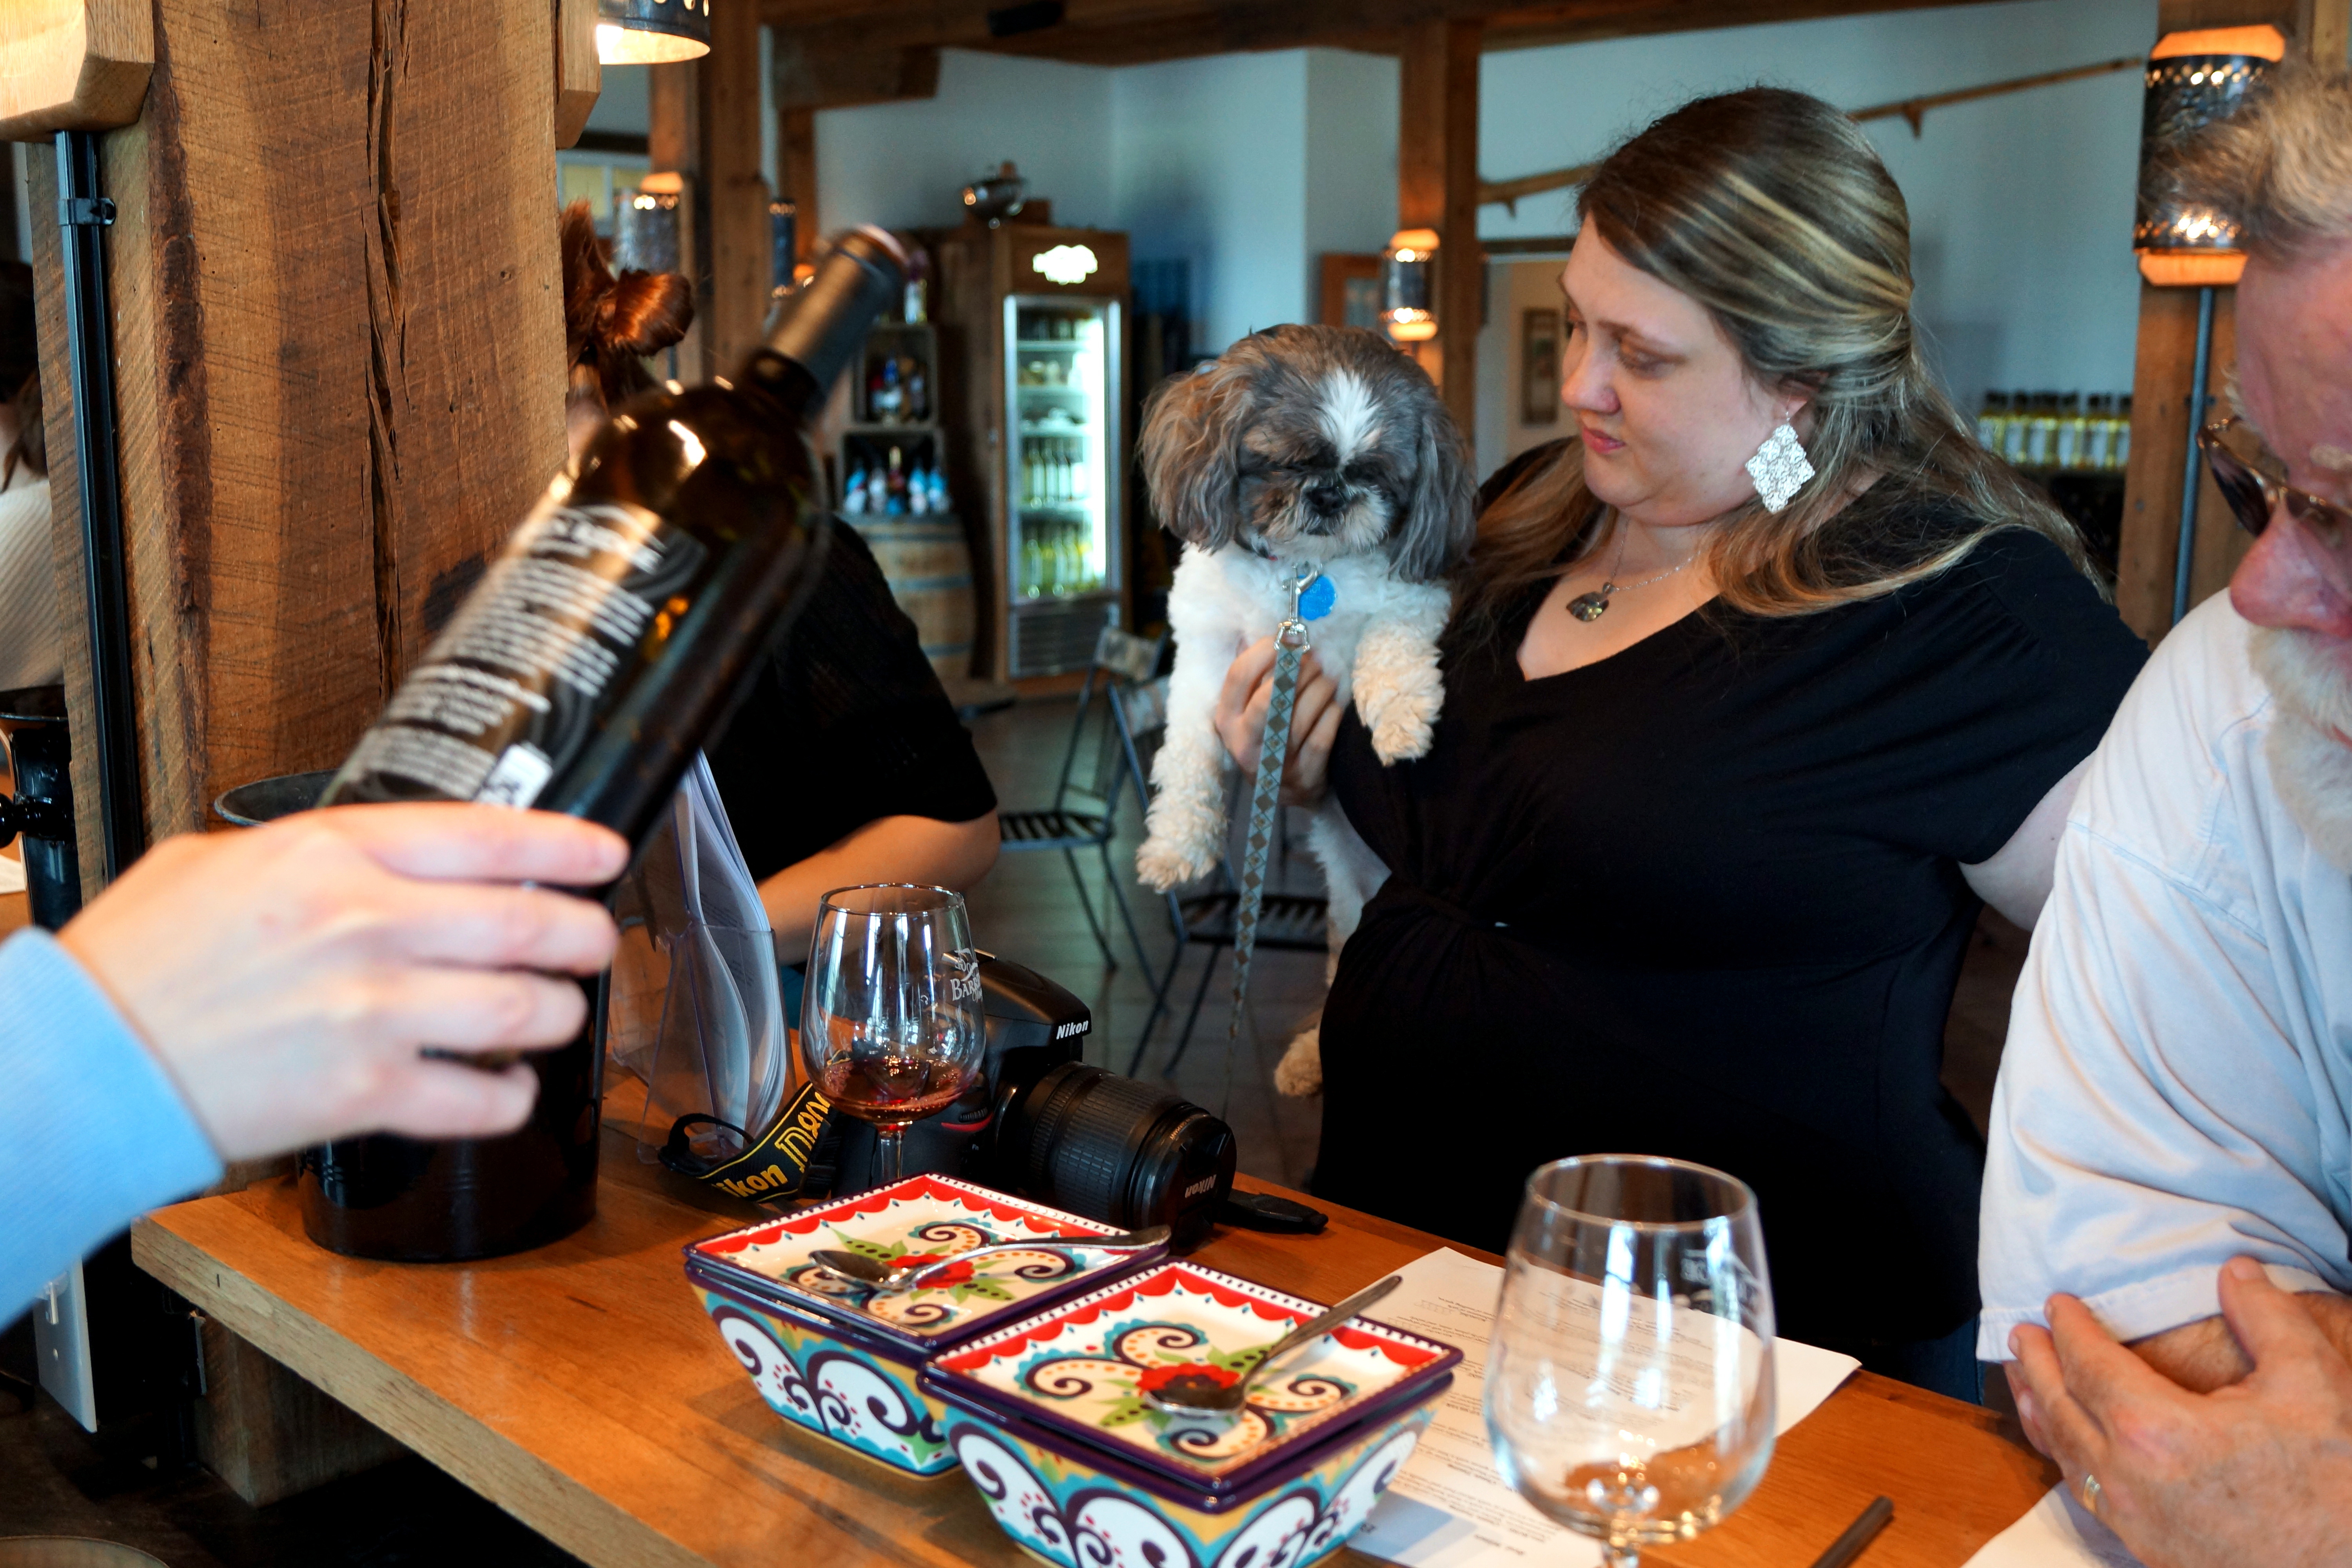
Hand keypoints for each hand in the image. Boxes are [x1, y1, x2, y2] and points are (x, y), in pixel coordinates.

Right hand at [60, 804, 627, 1160]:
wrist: (87, 1058)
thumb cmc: (143, 961)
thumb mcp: (220, 861)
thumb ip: (316, 852)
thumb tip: (393, 854)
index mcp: (331, 856)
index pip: (490, 837)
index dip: (568, 846)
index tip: (606, 854)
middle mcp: (365, 926)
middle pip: (531, 925)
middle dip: (586, 937)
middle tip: (594, 944)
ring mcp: (371, 1012)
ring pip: (526, 1010)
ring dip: (561, 1015)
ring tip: (558, 1014)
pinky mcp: (365, 1093)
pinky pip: (483, 1098)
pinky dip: (512, 1097)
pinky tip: (507, 1088)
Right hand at [1213, 637, 1340, 805]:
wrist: (1286, 791)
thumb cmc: (1268, 736)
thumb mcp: (1248, 710)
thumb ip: (1253, 676)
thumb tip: (1268, 634)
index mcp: (1226, 719)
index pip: (1239, 676)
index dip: (1265, 651)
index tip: (1287, 641)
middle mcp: (1243, 742)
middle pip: (1270, 698)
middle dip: (1298, 672)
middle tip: (1315, 660)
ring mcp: (1272, 762)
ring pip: (1299, 716)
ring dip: (1319, 689)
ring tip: (1329, 678)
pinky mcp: (1301, 775)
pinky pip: (1320, 738)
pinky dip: (1330, 716)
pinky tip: (1334, 705)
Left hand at [2007, 1258, 2351, 1567]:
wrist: (2349, 1567)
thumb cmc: (2334, 1482)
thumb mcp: (2312, 1384)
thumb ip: (2266, 1318)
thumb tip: (2236, 1270)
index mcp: (2156, 1431)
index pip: (2089, 1363)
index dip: (2070, 1327)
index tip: (2057, 1302)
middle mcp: (2129, 1479)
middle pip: (2062, 1406)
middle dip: (2037, 1365)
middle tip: (2021, 1334)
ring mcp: (2134, 1521)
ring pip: (2066, 1455)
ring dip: (2041, 1411)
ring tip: (2026, 1382)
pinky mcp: (2149, 1549)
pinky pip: (2087, 1494)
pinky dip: (2066, 1459)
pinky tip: (2067, 1448)